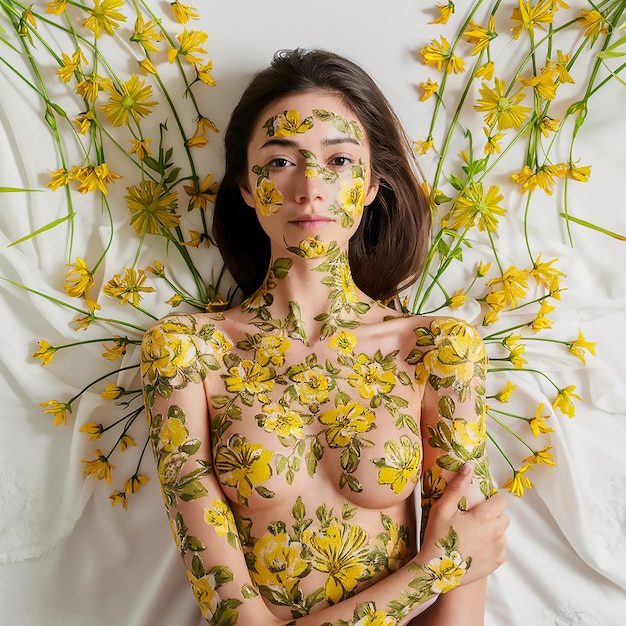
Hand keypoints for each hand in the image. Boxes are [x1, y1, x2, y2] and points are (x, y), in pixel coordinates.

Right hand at [419, 463, 508, 585]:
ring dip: (492, 530)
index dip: (492, 499)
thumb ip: (457, 486)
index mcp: (484, 516)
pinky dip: (492, 546)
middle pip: (504, 516)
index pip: (502, 500)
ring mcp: (498, 549)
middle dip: (493, 514)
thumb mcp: (442, 508)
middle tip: (473, 519)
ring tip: (473, 534)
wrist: (437, 570)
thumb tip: (469, 466)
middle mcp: (496, 532)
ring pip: (502, 532)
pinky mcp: (497, 562)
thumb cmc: (437, 536)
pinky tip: (476, 547)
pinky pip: (501, 548)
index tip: (480, 503)